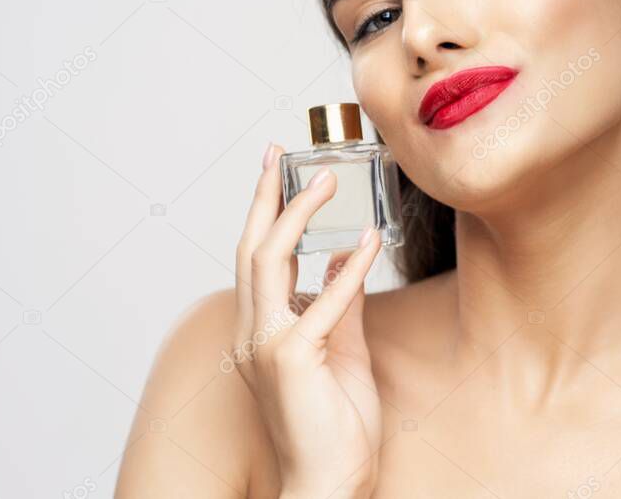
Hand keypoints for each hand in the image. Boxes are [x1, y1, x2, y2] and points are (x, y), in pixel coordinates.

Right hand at [232, 142, 382, 497]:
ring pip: (270, 261)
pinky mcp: (292, 359)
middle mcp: (252, 332)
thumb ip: (338, 299)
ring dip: (297, 215)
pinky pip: (323, 302)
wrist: (329, 479)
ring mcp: (266, 345)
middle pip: (252, 248)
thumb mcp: (342, 346)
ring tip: (325, 180)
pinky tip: (368, 240)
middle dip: (266, 196)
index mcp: (260, 329)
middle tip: (281, 153)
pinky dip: (347, 268)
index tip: (276, 168)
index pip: (258, 257)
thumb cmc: (334, 422)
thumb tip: (339, 253)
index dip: (265, 210)